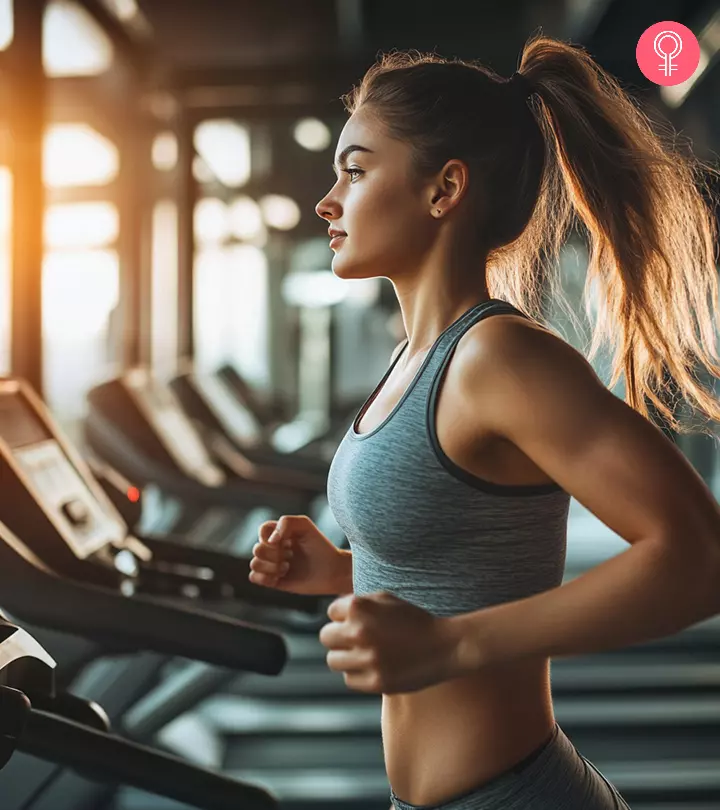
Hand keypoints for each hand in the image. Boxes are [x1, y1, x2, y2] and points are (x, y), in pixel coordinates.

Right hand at [249, 515, 350, 594]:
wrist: (332, 571)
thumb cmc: (320, 546)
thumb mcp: (305, 525)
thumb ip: (286, 522)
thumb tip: (270, 541)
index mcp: (279, 534)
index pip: (262, 530)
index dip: (271, 536)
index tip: (288, 540)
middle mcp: (274, 549)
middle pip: (257, 548)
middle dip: (274, 554)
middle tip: (291, 556)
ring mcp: (272, 565)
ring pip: (254, 563)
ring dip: (272, 566)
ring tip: (287, 567)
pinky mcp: (273, 581)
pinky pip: (253, 578)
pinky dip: (265, 577)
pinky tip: (280, 577)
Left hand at [318, 592, 471, 693]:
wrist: (444, 646)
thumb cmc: (413, 620)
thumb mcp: (386, 599)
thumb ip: (358, 603)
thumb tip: (333, 612)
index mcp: (360, 608)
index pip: (331, 612)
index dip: (345, 616)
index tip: (360, 620)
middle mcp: (359, 632)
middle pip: (326, 637)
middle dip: (338, 636)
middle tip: (355, 639)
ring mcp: (367, 659)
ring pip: (333, 660)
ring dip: (345, 656)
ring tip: (364, 653)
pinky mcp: (375, 682)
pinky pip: (349, 679)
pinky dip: (358, 674)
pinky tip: (374, 666)